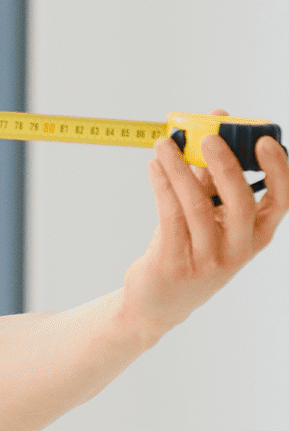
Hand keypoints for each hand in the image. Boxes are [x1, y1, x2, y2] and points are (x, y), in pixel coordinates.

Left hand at [123, 109, 288, 344]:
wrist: (157, 300)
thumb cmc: (186, 249)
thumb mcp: (205, 216)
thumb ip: (209, 178)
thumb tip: (209, 130)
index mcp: (256, 235)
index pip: (280, 201)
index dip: (277, 171)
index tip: (263, 141)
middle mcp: (238, 250)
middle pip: (241, 203)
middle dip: (225, 165)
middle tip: (207, 136)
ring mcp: (208, 260)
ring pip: (197, 206)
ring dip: (179, 169)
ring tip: (163, 143)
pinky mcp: (175, 264)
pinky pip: (170, 217)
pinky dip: (162, 185)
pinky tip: (154, 166)